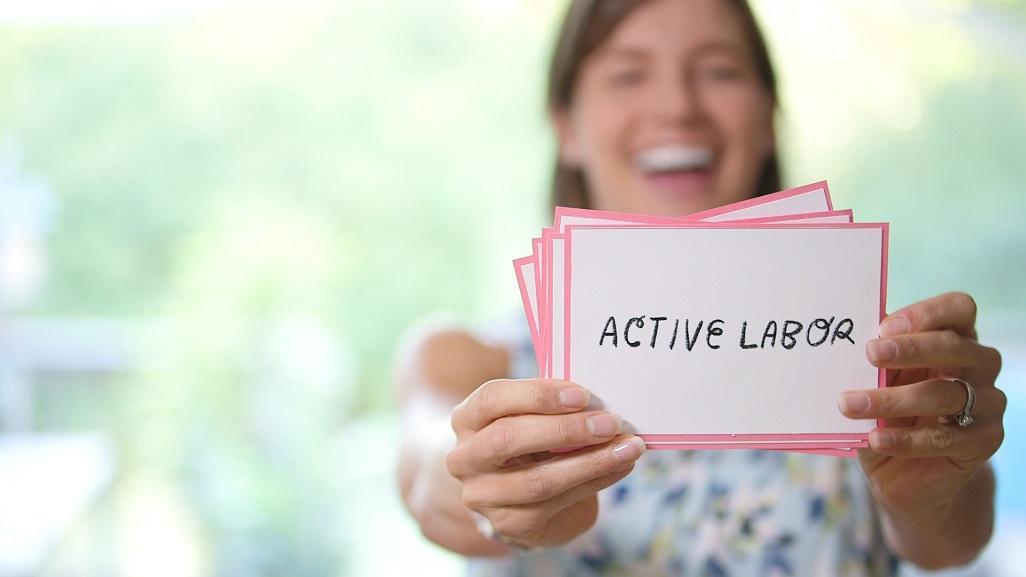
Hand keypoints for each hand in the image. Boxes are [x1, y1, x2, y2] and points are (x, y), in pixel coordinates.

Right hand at [446, 378, 645, 549]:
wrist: (512, 495)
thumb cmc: (528, 440)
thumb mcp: (529, 417)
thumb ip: (552, 407)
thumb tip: (601, 404)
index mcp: (467, 419)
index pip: (492, 399)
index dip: (537, 395)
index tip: (582, 395)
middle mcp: (465, 458)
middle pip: (508, 439)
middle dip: (566, 429)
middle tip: (610, 422)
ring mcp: (483, 495)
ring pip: (537, 480)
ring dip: (590, 462)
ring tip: (627, 448)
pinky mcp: (510, 523)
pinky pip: (557, 502)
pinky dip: (596, 480)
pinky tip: (620, 465)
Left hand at [837, 292, 1004, 514]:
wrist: (906, 473)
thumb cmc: (889, 412)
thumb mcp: (879, 381)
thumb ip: (875, 359)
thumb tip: (847, 335)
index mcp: (955, 337)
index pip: (958, 309)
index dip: (926, 313)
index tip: (884, 327)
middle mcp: (979, 365)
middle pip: (955, 346)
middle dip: (910, 349)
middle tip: (870, 354)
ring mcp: (987, 403)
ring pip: (945, 395)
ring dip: (892, 400)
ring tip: (849, 405)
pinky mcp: (983, 441)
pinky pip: (944, 438)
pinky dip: (904, 439)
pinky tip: (875, 438)